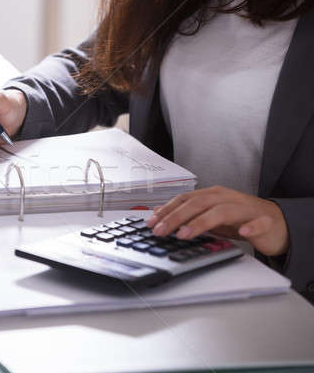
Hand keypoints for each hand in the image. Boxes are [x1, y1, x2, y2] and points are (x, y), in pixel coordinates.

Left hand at [146, 186, 288, 255]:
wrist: (278, 223)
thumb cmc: (241, 219)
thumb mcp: (211, 216)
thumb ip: (189, 214)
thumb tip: (161, 215)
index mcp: (214, 195)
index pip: (186, 199)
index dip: (168, 210)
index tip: (151, 222)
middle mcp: (228, 198)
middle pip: (198, 203)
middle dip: (176, 217)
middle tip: (161, 231)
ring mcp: (246, 209)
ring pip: (222, 211)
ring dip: (201, 222)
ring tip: (184, 234)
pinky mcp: (265, 221)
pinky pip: (258, 223)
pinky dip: (251, 227)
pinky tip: (243, 233)